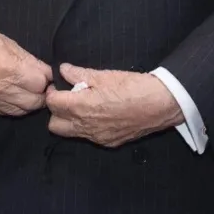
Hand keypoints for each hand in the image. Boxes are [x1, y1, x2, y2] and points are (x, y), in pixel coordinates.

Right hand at [0, 18, 49, 115]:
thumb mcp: (12, 45)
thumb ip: (32, 63)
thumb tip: (49, 75)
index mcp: (7, 68)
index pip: (40, 84)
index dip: (47, 79)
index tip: (48, 76)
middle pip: (34, 102)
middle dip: (41, 93)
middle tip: (40, 85)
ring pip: (22, 111)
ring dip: (28, 101)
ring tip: (27, 90)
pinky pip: (6, 112)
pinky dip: (14, 105)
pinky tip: (13, 94)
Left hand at [43, 64, 179, 147]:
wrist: (161, 104)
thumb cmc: (133, 86)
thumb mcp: (105, 75)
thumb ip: (80, 74)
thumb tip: (63, 70)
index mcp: (81, 107)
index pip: (52, 104)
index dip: (53, 93)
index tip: (60, 86)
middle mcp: (86, 126)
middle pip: (54, 125)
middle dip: (57, 111)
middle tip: (69, 98)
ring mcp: (97, 137)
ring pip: (71, 133)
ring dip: (71, 121)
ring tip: (85, 105)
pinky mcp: (109, 143)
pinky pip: (90, 137)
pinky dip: (89, 127)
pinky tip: (101, 115)